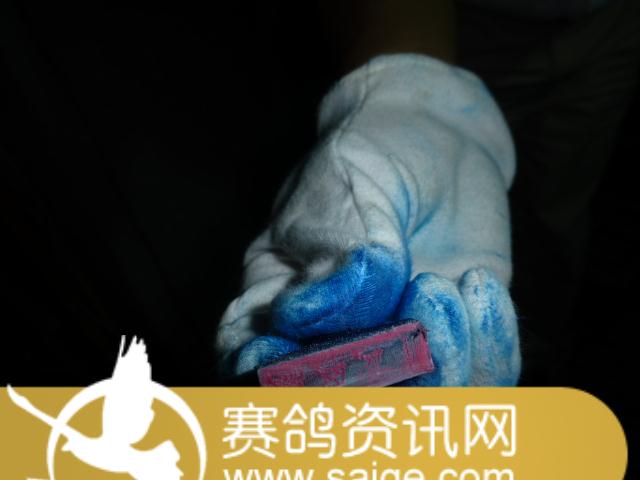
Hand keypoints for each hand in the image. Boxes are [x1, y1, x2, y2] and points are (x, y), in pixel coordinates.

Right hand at [216, 54, 520, 385]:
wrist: (433, 137)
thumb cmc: (365, 157)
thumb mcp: (337, 195)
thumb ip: (333, 257)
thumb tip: (307, 317)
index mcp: (279, 306)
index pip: (258, 364)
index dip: (277, 381)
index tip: (311, 362)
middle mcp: (338, 339)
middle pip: (347, 404)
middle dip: (383, 374)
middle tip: (412, 299)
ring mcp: (400, 344)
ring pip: (423, 403)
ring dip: (444, 360)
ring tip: (442, 284)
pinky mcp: (458, 336)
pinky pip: (483, 376)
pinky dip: (489, 346)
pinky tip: (478, 284)